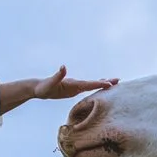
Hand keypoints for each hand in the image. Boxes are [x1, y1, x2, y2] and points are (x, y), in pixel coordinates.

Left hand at [0, 67, 115, 115]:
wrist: (38, 87)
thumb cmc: (43, 87)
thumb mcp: (50, 82)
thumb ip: (58, 75)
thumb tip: (63, 66)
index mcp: (72, 83)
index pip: (88, 84)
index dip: (99, 83)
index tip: (110, 83)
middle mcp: (75, 83)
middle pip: (93, 82)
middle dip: (105, 81)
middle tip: (118, 80)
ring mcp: (75, 86)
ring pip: (91, 85)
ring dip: (102, 83)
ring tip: (113, 83)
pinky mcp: (73, 90)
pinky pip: (86, 89)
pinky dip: (95, 87)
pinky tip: (100, 89)